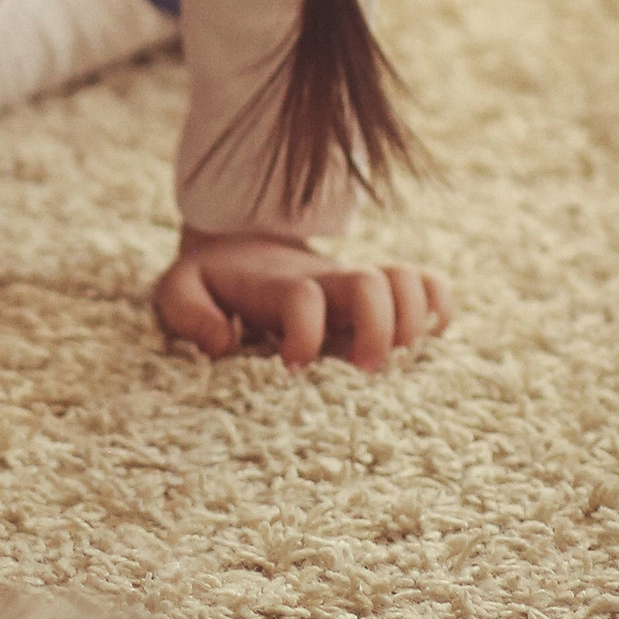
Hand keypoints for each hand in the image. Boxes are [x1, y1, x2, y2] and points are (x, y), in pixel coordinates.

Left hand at [153, 228, 451, 371]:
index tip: (291, 366)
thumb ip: (187, 310)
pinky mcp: (383, 296)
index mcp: (279, 285)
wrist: (241, 247)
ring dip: (413, 320)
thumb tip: (222, 342)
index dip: (304, 332)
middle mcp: (328, 283)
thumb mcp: (178, 290)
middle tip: (362, 371)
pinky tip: (428, 338)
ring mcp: (360, 288)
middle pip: (372, 283)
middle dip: (376, 330)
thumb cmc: (213, 282)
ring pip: (408, 282)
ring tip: (397, 357)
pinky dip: (439, 310)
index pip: (302, 296)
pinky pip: (430, 288)